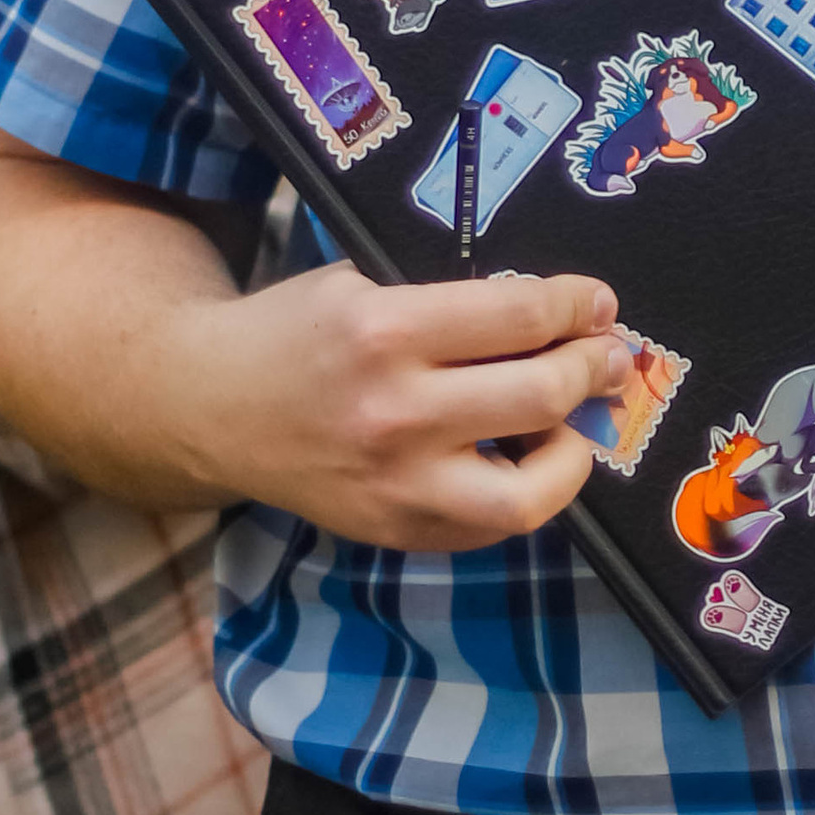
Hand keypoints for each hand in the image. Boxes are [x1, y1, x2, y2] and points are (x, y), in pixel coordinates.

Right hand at [165, 266, 630, 550]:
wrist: (208, 407)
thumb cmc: (293, 333)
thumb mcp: (361, 284)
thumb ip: (448, 302)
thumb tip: (554, 318)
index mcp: (384, 329)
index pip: (522, 316)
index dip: (579, 307)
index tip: (599, 304)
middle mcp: (394, 412)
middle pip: (541, 395)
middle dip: (593, 368)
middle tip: (607, 355)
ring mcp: (395, 485)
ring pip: (530, 492)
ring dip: (573, 452)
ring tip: (575, 423)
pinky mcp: (393, 530)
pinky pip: (489, 526)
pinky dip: (523, 493)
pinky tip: (524, 459)